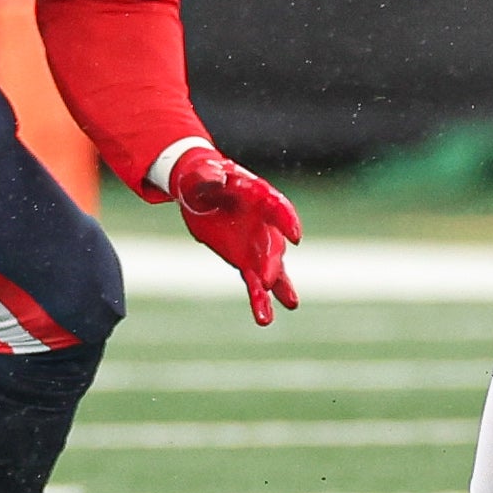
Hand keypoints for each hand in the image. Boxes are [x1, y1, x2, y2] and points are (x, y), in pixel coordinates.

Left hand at [172, 145, 301, 325]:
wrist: (196, 189)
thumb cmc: (200, 175)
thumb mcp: (200, 172)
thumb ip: (207, 176)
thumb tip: (213, 181)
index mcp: (258, 195)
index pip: (279, 207)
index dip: (288, 221)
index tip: (296, 236)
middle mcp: (264, 223)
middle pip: (274, 245)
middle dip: (273, 263)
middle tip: (269, 280)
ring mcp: (257, 245)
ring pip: (271, 269)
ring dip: (278, 287)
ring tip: (290, 305)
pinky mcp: (245, 261)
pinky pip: (255, 283)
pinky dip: (260, 300)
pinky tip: (265, 319)